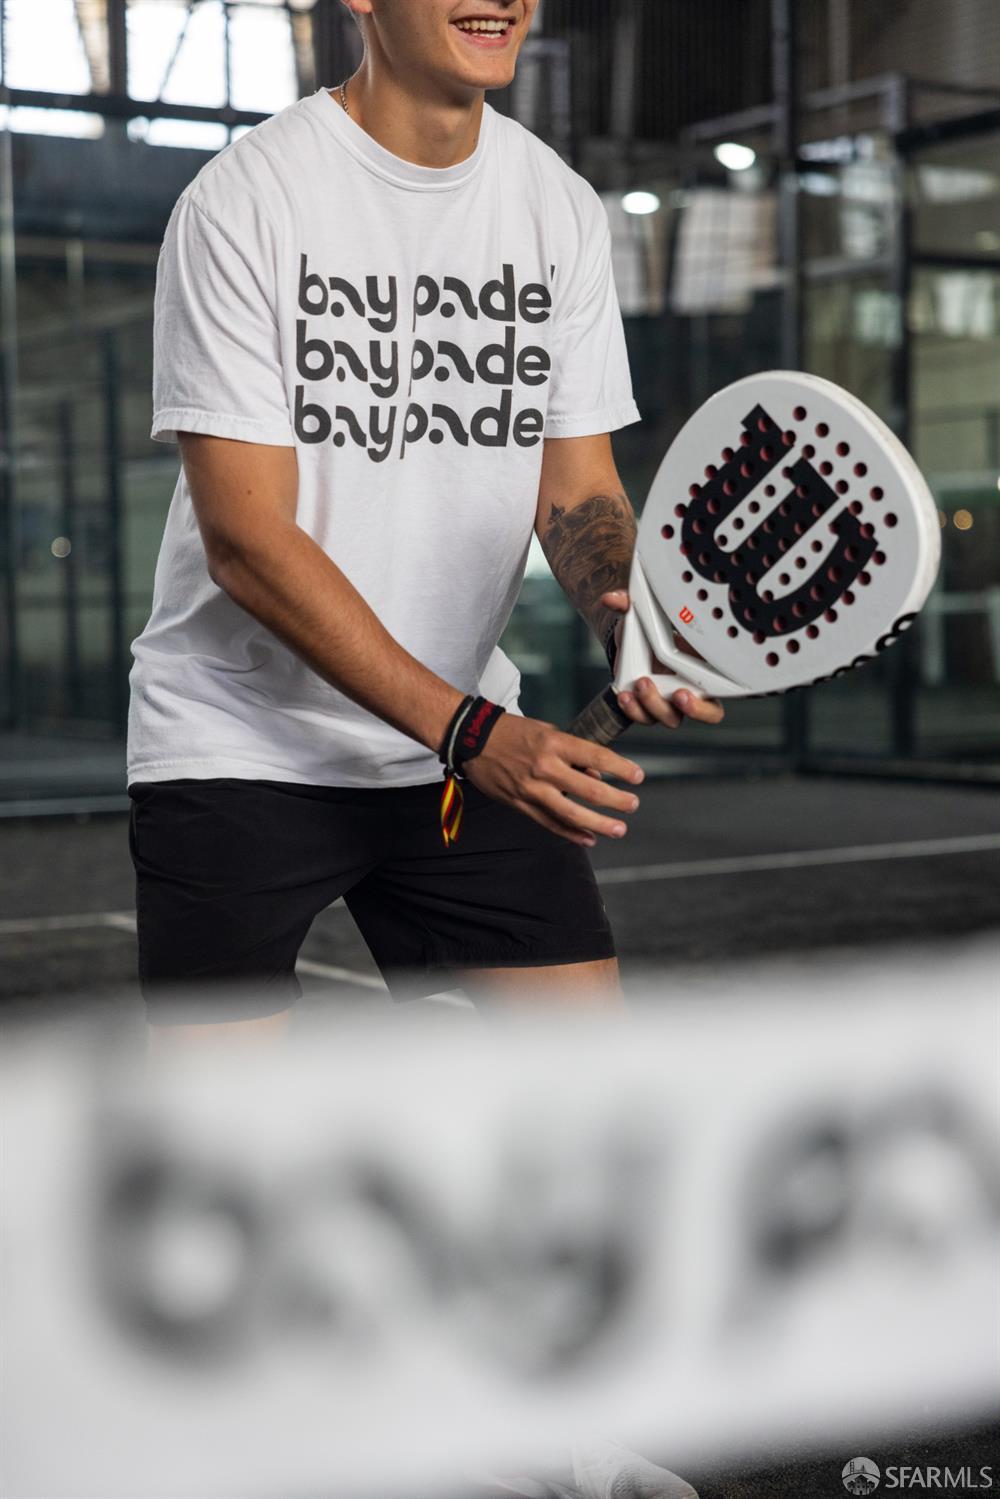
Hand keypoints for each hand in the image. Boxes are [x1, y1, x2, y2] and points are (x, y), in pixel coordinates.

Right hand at [463, 711, 643, 847]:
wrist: (472, 739)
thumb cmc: (512, 732)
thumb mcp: (546, 732)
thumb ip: (572, 754)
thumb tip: (595, 777)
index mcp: (554, 744)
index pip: (596, 757)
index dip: (620, 769)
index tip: (638, 776)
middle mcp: (545, 767)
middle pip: (589, 790)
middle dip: (616, 800)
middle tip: (633, 805)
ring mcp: (532, 789)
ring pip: (571, 812)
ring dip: (599, 823)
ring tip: (619, 829)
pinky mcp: (520, 804)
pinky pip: (550, 822)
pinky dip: (571, 833)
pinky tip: (589, 839)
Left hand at [600, 588, 724, 729]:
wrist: (628, 644)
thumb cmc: (648, 630)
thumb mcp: (643, 614)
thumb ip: (631, 604)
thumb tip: (613, 599)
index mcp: (705, 666)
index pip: (724, 689)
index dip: (718, 691)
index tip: (702, 685)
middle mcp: (692, 688)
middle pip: (707, 712)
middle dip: (694, 709)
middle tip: (677, 694)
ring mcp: (670, 701)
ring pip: (671, 717)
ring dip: (655, 705)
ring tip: (640, 685)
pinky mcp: (647, 707)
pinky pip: (644, 717)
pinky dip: (633, 710)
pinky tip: (625, 696)